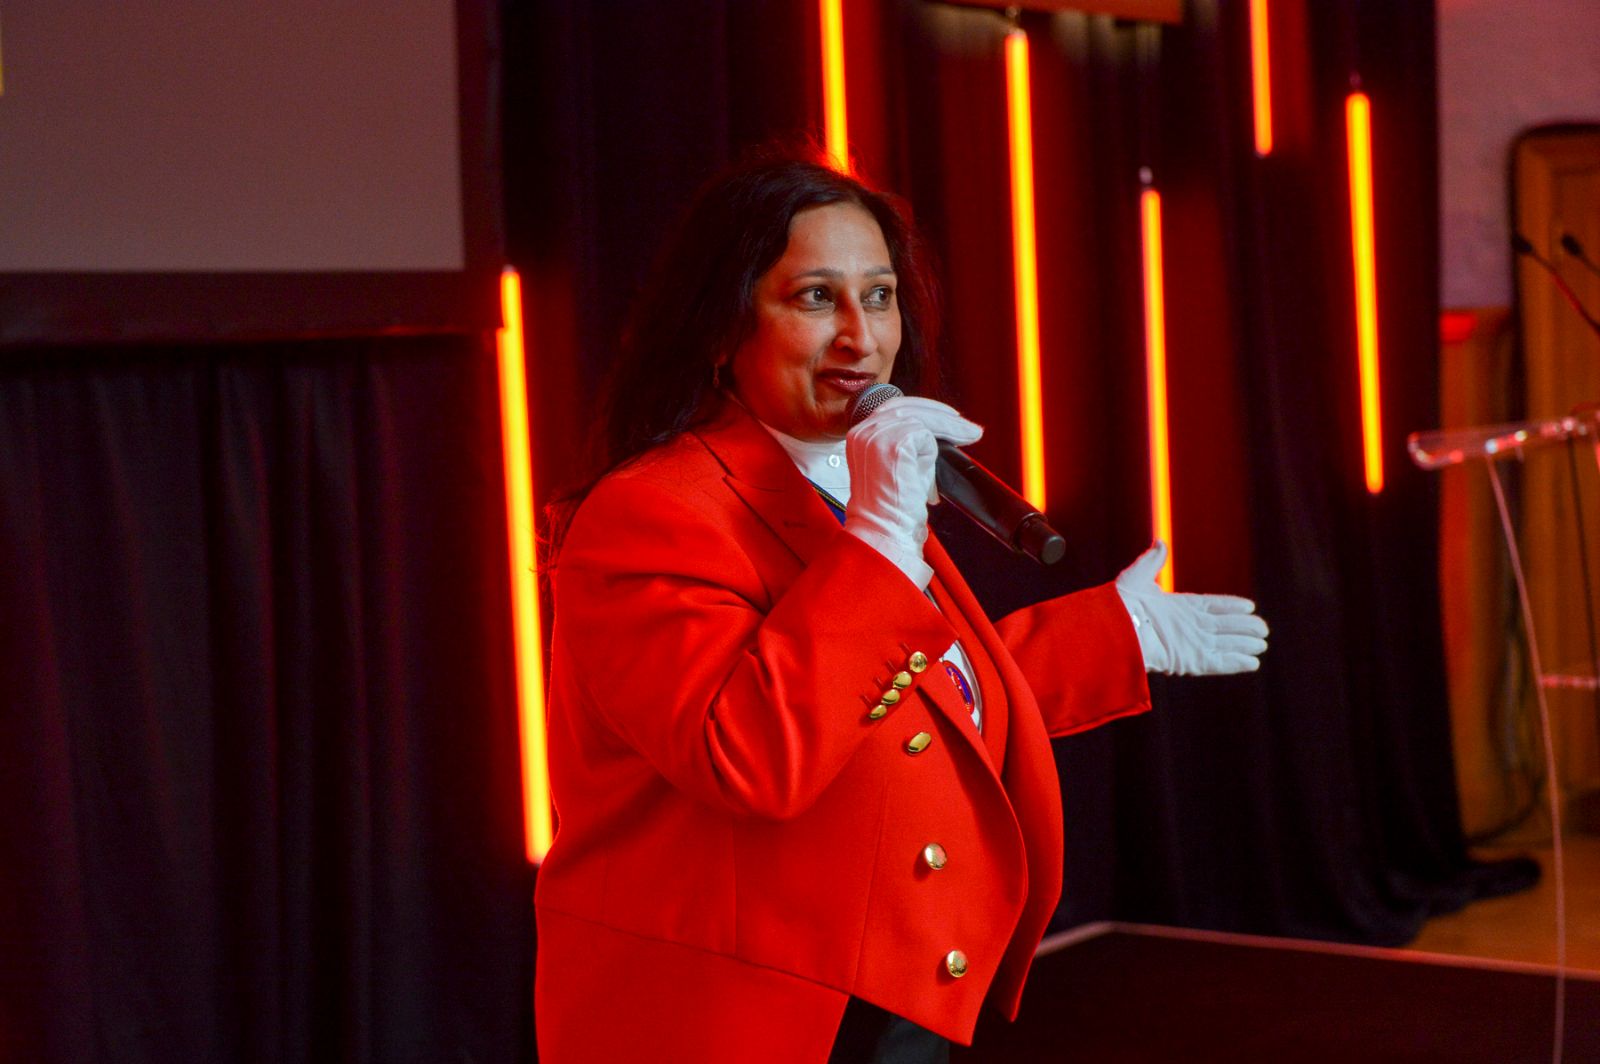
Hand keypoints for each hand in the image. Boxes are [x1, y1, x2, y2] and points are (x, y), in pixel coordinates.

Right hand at [844, 397, 982, 588]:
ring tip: (970, 434)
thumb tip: (936, 436)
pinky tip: (941, 459)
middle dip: (940, 413)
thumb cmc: (892, 508)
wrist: (885, 530)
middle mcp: (863, 432)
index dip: (923, 410)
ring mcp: (876, 436)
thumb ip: (909, 445)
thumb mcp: (899, 466)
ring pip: (921, 416)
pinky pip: (926, 431)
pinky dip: (938, 444)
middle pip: (907, 406)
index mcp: (860, 436)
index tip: (946, 418)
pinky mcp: (893, 443)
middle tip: (966, 425)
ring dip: (951, 426)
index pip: (893, 408)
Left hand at [1114, 541, 1268, 674]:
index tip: (1250, 606)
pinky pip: (1216, 663)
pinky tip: (1252, 663)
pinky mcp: (1187, 661)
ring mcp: (1188, 645)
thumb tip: (1160, 541)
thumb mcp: (1136, 577)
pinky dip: (1234, 663)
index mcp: (1178, 608)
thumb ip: (1151, 561)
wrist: (1109, 629)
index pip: (1212, 607)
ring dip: (1243, 645)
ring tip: (1262, 644)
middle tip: (1263, 629)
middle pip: (1223, 627)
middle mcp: (1186, 627)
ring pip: (1224, 645)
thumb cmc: (1119, 604)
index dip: (1231, 606)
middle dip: (1244, 628)